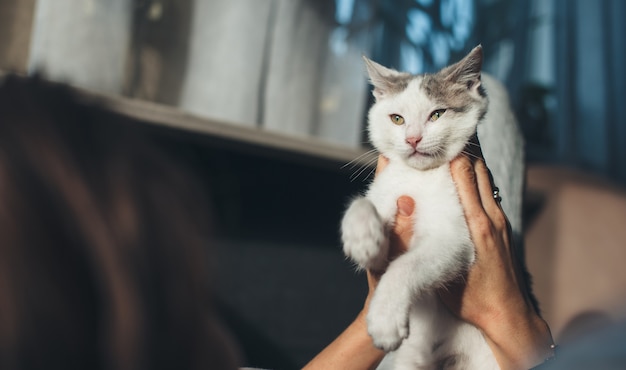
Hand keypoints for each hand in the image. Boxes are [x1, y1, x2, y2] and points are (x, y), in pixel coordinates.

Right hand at [368, 142, 554, 369]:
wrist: (507, 316)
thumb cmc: (471, 298)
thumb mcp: (441, 269)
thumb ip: (417, 240)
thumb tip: (404, 204)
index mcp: (477, 226)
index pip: (466, 178)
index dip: (453, 153)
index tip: (439, 134)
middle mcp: (492, 218)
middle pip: (480, 171)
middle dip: (464, 147)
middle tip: (446, 126)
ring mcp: (500, 222)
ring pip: (487, 179)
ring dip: (473, 159)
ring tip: (455, 139)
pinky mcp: (502, 228)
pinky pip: (490, 193)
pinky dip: (479, 176)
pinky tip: (470, 171)